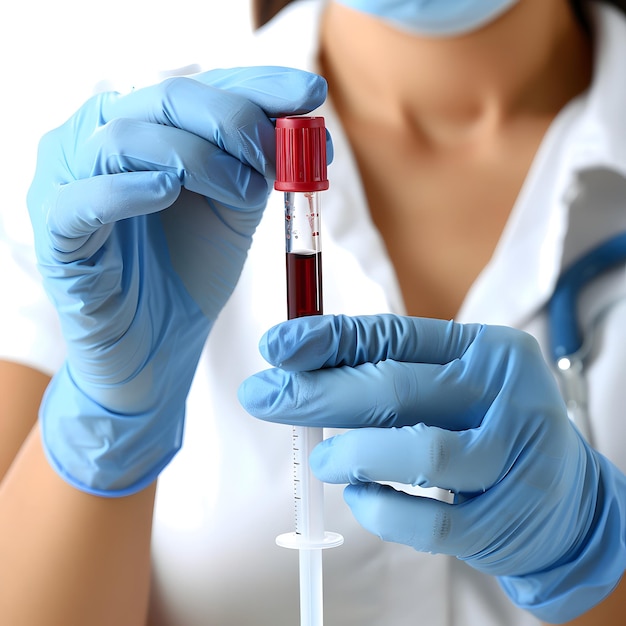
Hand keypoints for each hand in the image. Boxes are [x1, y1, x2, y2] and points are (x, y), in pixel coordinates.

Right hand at [28, 66, 326, 495]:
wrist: (157, 348)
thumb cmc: (190, 275)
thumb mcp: (236, 210)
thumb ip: (258, 166)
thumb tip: (309, 129)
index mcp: (144, 132)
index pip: (200, 86)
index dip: (257, 84)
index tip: (310, 93)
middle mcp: (101, 144)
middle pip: (164, 98)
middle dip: (233, 121)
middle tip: (274, 156)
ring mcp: (70, 185)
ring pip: (124, 138)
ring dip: (196, 157)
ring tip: (242, 192)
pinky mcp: (55, 235)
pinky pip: (83, 199)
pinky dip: (128, 189)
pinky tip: (168, 191)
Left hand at [238, 314, 625, 621]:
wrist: (568, 496)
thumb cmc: (488, 424)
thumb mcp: (453, 382)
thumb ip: (389, 370)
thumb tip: (299, 369)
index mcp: (487, 349)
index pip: (396, 334)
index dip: (330, 339)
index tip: (277, 344)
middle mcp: (506, 396)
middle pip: (397, 388)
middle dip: (317, 394)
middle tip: (264, 397)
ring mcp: (514, 459)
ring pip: (420, 452)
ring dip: (353, 456)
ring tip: (323, 462)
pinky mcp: (507, 519)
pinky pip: (431, 522)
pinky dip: (382, 510)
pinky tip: (362, 497)